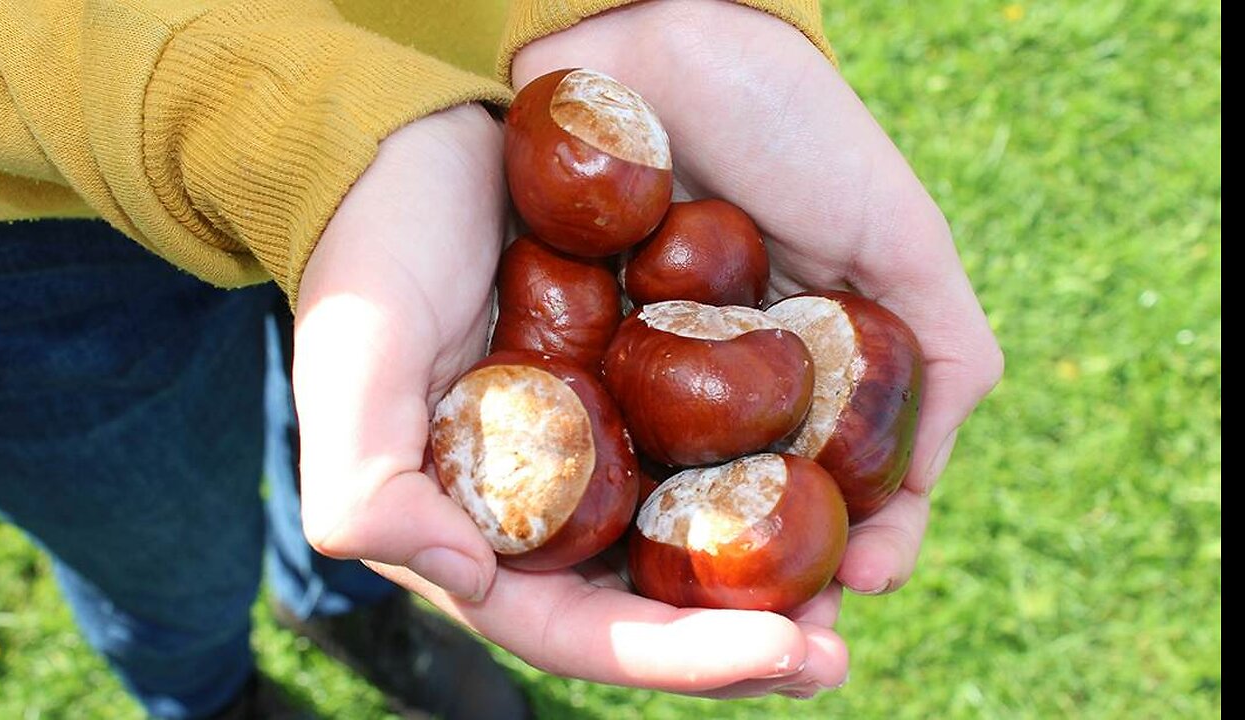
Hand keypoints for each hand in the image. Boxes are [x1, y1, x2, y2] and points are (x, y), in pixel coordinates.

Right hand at [295, 103, 846, 698]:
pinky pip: (735, 435)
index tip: (778, 653)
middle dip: (751, 639)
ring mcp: (619, 434)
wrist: (432, 130)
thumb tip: (471, 581)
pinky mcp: (662, 370)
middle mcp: (564, 494)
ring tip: (861, 577)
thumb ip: (371, 489)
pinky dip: (788, 463)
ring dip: (783, 568)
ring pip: (709, 531)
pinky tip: (849, 472)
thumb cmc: (380, 248)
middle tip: (834, 649)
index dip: (678, 657)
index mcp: (492, 523)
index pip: (582, 628)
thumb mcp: (354, 365)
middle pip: (660, 601)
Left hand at [510, 0, 1003, 597]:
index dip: (849, 555)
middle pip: (732, 525)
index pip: (828, 496)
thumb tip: (910, 504)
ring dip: (680, 581)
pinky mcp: (553, 353)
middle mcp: (712, 394)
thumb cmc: (791, 126)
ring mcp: (630, 380)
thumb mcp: (898, 242)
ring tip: (706, 623)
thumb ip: (940, 360)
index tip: (857, 595)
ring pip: (650, 510)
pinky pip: (573, 446)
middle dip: (759, 597)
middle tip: (787, 644)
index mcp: (799, 376)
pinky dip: (596, 497)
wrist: (660, 30)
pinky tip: (610, 537)